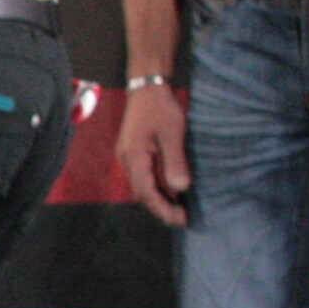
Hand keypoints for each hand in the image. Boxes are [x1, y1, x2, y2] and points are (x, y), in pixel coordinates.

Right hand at [120, 79, 192, 226]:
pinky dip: (156, 187)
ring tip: (178, 209)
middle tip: (182, 219)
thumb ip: (174, 162)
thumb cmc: (161, 108)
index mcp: (134, 156)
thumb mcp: (172, 133)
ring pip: (141, 185)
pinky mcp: (134, 152)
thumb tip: (180, 189)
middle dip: (160, 208)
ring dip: (158, 199)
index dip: (162, 208)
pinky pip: (143, 176)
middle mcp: (127, 160)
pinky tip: (170, 190)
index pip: (145, 191)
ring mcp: (128, 156)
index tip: (179, 219)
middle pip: (140, 192)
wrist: (147, 88)